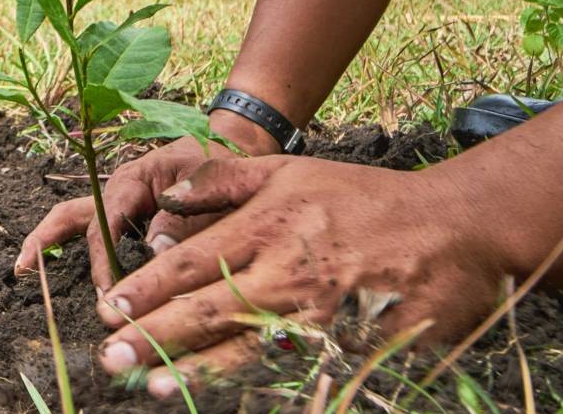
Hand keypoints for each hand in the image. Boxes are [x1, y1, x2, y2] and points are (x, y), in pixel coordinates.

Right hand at [14, 110, 279, 289]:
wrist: (229, 144)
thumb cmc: (218, 162)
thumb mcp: (206, 186)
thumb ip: (184, 219)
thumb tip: (156, 252)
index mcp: (134, 180)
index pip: (106, 220)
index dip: (103, 257)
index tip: (105, 290)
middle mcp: (118, 189)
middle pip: (72, 213)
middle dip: (47, 239)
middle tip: (23, 269)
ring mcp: (119, 200)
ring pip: (75, 219)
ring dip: (49, 240)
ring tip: (23, 269)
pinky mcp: (127, 212)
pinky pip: (95, 229)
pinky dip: (80, 248)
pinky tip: (76, 275)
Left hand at [93, 155, 516, 397]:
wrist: (452, 228)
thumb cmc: (365, 198)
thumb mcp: (292, 171)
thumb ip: (224, 179)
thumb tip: (166, 195)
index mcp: (269, 223)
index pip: (194, 261)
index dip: (148, 288)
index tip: (111, 308)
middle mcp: (287, 270)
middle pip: (207, 308)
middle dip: (154, 334)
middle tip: (109, 355)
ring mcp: (319, 313)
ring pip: (243, 347)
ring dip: (194, 368)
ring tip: (150, 383)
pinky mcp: (349, 343)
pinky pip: (292, 368)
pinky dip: (254, 383)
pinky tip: (222, 395)